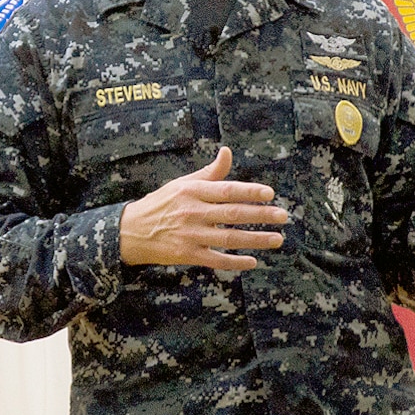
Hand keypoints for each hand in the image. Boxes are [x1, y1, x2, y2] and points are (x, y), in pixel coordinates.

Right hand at [119, 147, 287, 270]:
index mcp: (192, 191)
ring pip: (229, 239)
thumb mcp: (182, 184)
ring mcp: (190, 235)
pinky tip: (253, 262)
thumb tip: (227, 151)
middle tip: (283, 216)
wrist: (131, 231)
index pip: (227, 190)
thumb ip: (209, 172)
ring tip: (277, 239)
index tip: (270, 194)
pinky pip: (216, 260)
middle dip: (261, 215)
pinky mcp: (187, 255)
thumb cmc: (161, 204)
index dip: (250, 192)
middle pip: (233, 215)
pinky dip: (235, 262)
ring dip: (255, 240)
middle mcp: (192, 212)